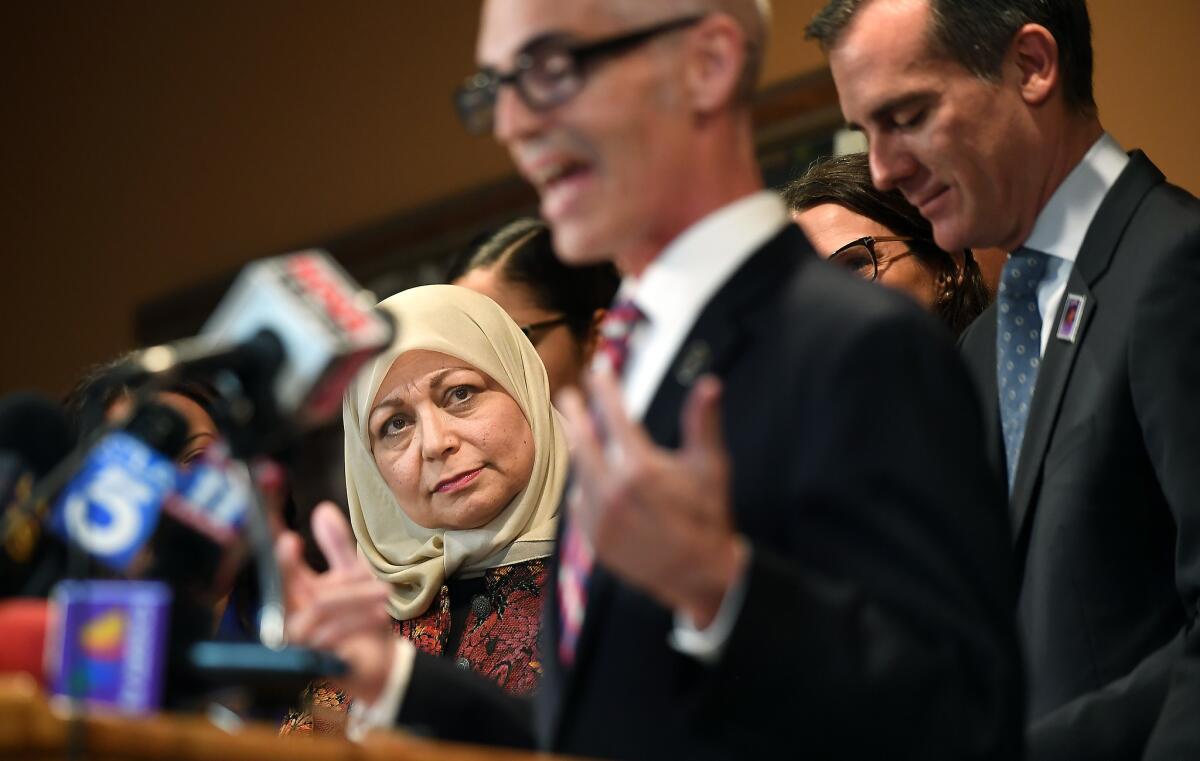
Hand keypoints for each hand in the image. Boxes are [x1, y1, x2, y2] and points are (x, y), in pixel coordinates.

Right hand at [275, 501, 394, 702]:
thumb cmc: (359, 616)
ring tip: (384, 593)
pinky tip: (380, 615)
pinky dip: (359, 619)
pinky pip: (332, 631)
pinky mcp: (310, 657)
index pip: (278, 565)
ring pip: (320, 605)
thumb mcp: (352, 575)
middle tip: (359, 571)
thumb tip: (322, 509)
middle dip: (330, 576)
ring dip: (357, 598)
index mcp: (293, 590)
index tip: (288, 537)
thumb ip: (336, 545)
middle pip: (292, 584)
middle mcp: (287, 612)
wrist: (376, 660)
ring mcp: (296, 637)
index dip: (278, 550)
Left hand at [556, 371, 747, 627]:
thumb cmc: (708, 516)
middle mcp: (613, 490)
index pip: (614, 415)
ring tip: (580, 434)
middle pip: (582, 439)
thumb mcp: (711, 466)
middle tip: (570, 395)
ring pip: (579, 471)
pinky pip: (579, 503)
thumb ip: (703, 422)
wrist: (699, 575)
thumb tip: (709, 383)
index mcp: (641, 467)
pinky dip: (584, 487)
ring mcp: (599, 516)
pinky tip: (592, 481)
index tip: (599, 369)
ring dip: (579, 449)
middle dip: (575, 413)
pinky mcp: (594, 538)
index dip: (605, 387)